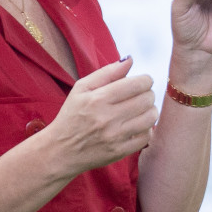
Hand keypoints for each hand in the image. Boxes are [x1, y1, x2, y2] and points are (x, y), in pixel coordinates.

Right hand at [38, 57, 154, 176]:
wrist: (60, 151)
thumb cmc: (71, 116)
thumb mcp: (81, 89)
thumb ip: (107, 72)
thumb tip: (130, 60)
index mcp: (98, 99)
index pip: (137, 84)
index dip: (145, 80)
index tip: (141, 82)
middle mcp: (107, 118)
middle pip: (147, 99)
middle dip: (148, 94)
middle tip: (141, 95)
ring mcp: (114, 137)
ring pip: (150, 118)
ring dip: (150, 110)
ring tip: (141, 109)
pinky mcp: (119, 151)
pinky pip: (146, 136)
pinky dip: (146, 129)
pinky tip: (136, 125)